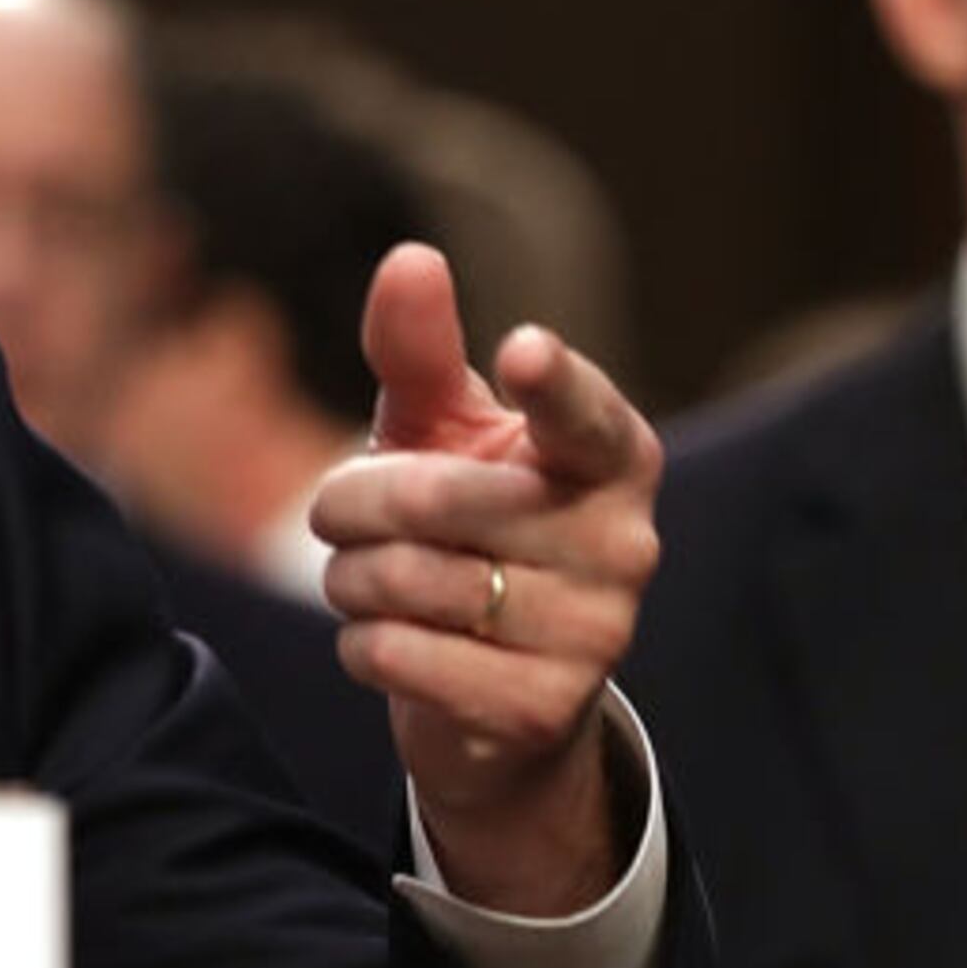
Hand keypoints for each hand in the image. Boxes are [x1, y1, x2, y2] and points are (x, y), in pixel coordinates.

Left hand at [311, 244, 661, 913]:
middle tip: (340, 516)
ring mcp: (595, 633)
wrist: (492, 692)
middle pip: (431, 501)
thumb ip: (420, 351)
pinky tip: (389, 640)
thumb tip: (412, 258)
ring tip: (367, 578)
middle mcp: (625, 542)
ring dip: (350, 578)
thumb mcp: (441, 433)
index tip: (523, 352)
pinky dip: (361, 643)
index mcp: (612, 457)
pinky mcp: (543, 708)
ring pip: (406, 580)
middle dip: (350, 504)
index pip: (582, 416)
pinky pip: (395, 654)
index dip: (552, 383)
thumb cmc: (467, 522)